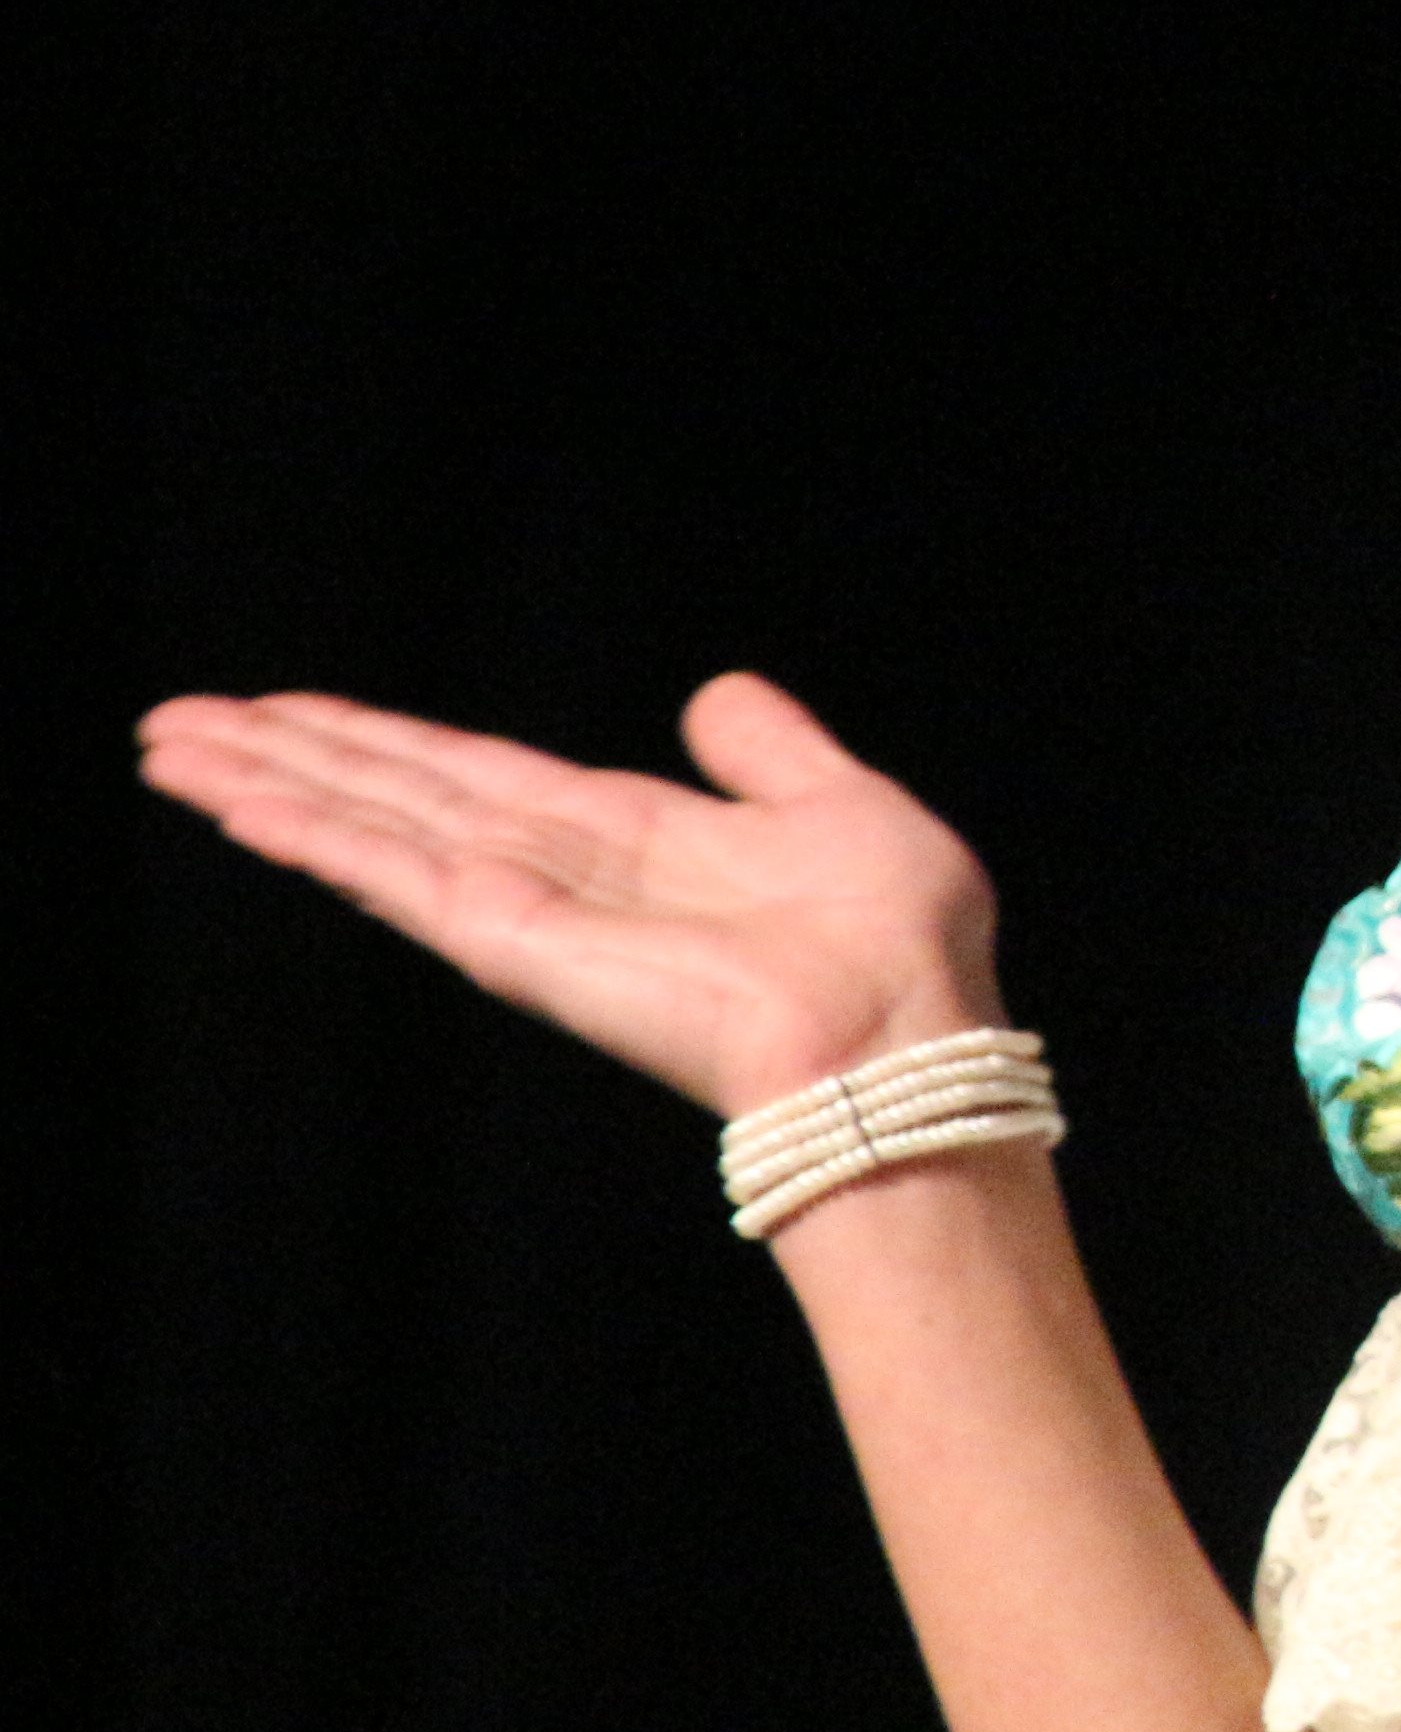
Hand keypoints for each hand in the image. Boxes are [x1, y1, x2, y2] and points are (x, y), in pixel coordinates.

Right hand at [137, 674, 1006, 1115]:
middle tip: (177, 720)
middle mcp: (565, 876)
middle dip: (296, 757)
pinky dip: (317, 834)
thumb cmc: (900, 944)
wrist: (901, 1038)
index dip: (389, 742)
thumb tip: (718, 693)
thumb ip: (769, 751)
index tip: (294, 708)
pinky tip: (239, 801)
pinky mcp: (515, 944)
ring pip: (373, 829)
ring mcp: (529, 913)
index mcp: (640, 840)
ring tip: (168, 746)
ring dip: (270, 786)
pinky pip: (396, 874)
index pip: (481, 778)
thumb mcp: (841, 804)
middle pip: (401, 798)